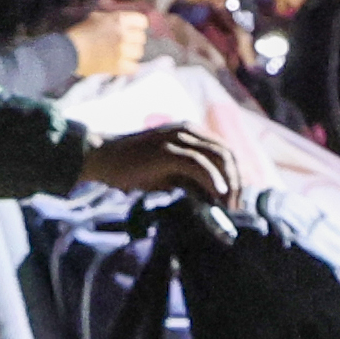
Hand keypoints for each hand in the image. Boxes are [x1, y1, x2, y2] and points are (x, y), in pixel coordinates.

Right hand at [63, 6, 152, 80]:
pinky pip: (134, 67)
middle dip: (133, 40)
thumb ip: (114, 17)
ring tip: (120, 54)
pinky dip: (129, 66)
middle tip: (122, 43)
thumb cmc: (81, 33)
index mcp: (119, 19)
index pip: (143, 22)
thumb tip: (127, 19)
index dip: (138, 26)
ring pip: (139, 52)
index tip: (133, 30)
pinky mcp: (118, 66)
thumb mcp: (97, 17)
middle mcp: (123, 34)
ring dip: (131, 53)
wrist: (69, 52)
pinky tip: (121, 64)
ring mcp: (122, 51)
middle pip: (141, 38)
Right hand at [83, 127, 240, 205]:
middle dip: (236, 182)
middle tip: (234, 208)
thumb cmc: (132, 167)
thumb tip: (213, 197)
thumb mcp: (167, 172)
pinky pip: (198, 163)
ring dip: (228, 183)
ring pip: (217, 157)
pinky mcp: (168, 150)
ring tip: (229, 206)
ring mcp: (177, 138)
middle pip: (226, 154)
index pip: (225, 151)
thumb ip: (189, 178)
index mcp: (189, 132)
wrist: (103, 157)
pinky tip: (219, 193)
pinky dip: (213, 179)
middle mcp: (187, 130)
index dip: (235, 175)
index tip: (234, 199)